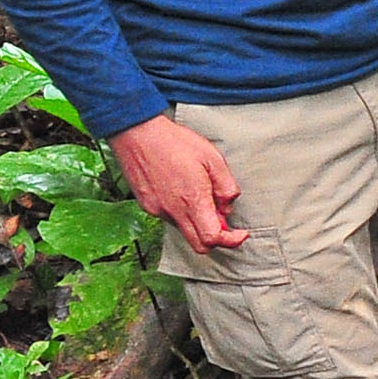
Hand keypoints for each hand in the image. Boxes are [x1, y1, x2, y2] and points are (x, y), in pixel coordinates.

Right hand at [112, 114, 244, 250]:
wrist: (137, 133)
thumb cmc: (173, 142)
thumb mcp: (213, 158)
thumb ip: (226, 187)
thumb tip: (228, 206)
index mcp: (192, 200)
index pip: (213, 238)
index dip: (231, 241)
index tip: (239, 234)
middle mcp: (173, 211)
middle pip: (199, 245)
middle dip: (215, 238)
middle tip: (222, 219)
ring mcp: (157, 210)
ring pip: (184, 230)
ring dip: (197, 222)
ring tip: (198, 194)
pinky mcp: (147, 205)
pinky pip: (169, 218)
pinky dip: (181, 213)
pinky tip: (182, 191)